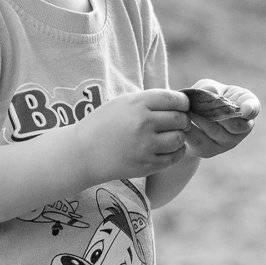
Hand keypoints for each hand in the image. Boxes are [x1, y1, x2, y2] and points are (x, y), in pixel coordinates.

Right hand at [75, 88, 189, 183]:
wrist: (83, 153)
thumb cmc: (104, 125)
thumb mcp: (123, 103)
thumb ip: (149, 101)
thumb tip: (180, 102)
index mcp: (137, 104)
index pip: (174, 99)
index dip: (183, 103)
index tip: (181, 106)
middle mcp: (143, 123)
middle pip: (180, 119)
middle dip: (182, 120)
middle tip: (176, 123)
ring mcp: (145, 146)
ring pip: (179, 138)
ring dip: (179, 137)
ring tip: (170, 136)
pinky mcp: (147, 165)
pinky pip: (174, 157)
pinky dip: (176, 152)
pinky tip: (167, 149)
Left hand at [182, 79, 259, 158]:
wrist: (191, 117)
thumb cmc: (206, 96)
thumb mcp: (209, 87)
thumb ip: (211, 90)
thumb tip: (209, 95)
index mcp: (247, 106)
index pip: (253, 108)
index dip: (250, 109)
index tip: (245, 109)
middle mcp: (243, 127)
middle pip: (233, 123)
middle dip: (216, 113)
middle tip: (199, 104)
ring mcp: (228, 143)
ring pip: (214, 130)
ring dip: (199, 119)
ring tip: (186, 110)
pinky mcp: (210, 151)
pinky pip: (199, 140)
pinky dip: (190, 129)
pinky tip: (182, 122)